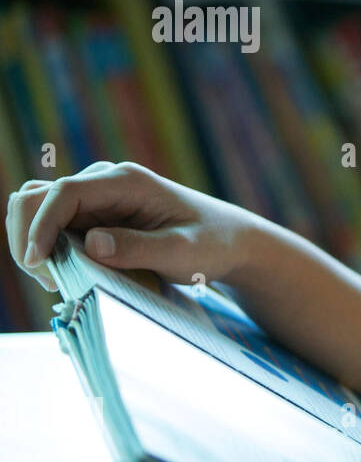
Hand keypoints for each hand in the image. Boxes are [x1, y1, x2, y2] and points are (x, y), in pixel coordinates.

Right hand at [6, 160, 258, 292]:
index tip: (39, 262)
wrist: (229, 240)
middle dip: (30, 236)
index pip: (65, 192)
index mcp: (127, 182)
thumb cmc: (212, 243)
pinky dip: (48, 249)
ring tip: (58, 280)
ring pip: (37, 210)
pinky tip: (67, 275)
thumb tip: (92, 243)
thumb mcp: (182, 252)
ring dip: (34, 243)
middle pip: (37, 197)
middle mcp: (105, 183)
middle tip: (51, 280)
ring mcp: (96, 198)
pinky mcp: (93, 216)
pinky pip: (53, 227)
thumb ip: (139, 248)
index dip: (42, 225)